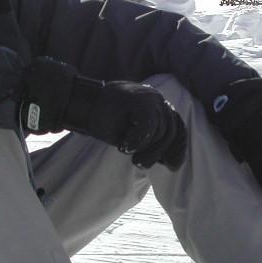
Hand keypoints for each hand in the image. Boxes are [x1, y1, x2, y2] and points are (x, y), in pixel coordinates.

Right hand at [22, 57, 185, 169]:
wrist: (84, 106)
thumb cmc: (106, 122)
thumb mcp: (133, 137)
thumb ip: (152, 144)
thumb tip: (171, 161)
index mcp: (158, 106)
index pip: (177, 127)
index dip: (178, 148)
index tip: (172, 166)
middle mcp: (157, 99)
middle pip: (171, 130)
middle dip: (159, 152)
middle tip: (140, 163)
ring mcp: (149, 96)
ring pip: (161, 130)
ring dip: (146, 148)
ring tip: (130, 152)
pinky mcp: (138, 99)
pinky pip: (148, 126)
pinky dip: (138, 140)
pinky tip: (125, 145)